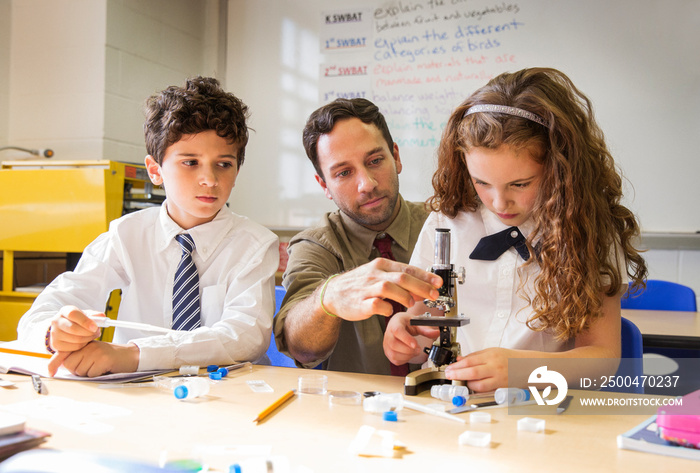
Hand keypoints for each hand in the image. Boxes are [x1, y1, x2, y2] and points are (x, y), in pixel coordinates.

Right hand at [49, 306, 102, 352]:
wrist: (64, 329)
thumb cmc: (78, 320)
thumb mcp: (85, 315)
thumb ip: (94, 315)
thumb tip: (102, 316)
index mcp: (65, 311)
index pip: (73, 314)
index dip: (85, 321)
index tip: (95, 327)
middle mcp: (57, 321)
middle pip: (73, 329)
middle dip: (89, 332)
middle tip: (97, 332)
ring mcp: (55, 333)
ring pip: (75, 339)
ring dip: (88, 339)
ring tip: (93, 335)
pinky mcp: (56, 344)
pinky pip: (74, 347)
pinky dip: (83, 345)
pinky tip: (85, 340)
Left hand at [49, 341, 139, 376]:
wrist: (130, 355)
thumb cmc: (111, 358)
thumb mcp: (93, 354)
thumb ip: (79, 358)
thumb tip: (64, 366)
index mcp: (84, 344)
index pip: (65, 355)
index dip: (56, 363)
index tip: (49, 371)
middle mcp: (89, 346)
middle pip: (71, 365)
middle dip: (78, 371)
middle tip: (91, 367)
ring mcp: (96, 352)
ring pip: (80, 371)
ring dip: (89, 373)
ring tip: (99, 367)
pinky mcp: (103, 359)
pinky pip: (92, 374)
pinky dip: (98, 374)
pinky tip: (105, 368)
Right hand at [321, 258, 441, 320]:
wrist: (332, 293)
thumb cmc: (358, 285)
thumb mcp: (378, 275)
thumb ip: (398, 280)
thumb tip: (421, 287)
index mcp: (381, 265)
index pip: (407, 268)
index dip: (425, 276)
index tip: (438, 283)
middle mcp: (374, 274)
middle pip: (402, 277)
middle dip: (421, 287)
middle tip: (433, 295)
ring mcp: (366, 288)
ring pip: (389, 288)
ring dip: (404, 296)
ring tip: (411, 304)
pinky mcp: (360, 303)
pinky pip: (376, 305)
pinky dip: (386, 308)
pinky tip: (389, 311)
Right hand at [383, 312, 439, 364]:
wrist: (398, 324)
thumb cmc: (406, 323)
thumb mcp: (416, 322)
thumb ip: (426, 329)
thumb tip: (437, 333)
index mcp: (395, 324)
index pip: (397, 331)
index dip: (406, 339)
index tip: (415, 344)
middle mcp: (388, 334)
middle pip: (394, 344)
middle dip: (409, 349)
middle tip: (418, 348)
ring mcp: (386, 344)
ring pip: (394, 354)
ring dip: (407, 355)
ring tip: (414, 351)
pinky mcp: (388, 353)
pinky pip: (395, 360)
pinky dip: (404, 359)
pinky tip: (408, 354)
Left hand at [444, 347, 514, 391]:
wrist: (527, 365)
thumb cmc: (509, 358)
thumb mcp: (492, 351)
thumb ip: (475, 356)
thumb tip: (459, 360)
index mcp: (491, 355)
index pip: (469, 361)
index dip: (457, 366)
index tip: (449, 368)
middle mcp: (494, 367)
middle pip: (472, 372)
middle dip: (458, 375)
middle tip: (449, 375)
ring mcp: (499, 378)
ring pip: (479, 384)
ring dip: (467, 384)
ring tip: (462, 381)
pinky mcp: (501, 387)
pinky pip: (486, 390)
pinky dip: (477, 389)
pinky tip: (472, 387)